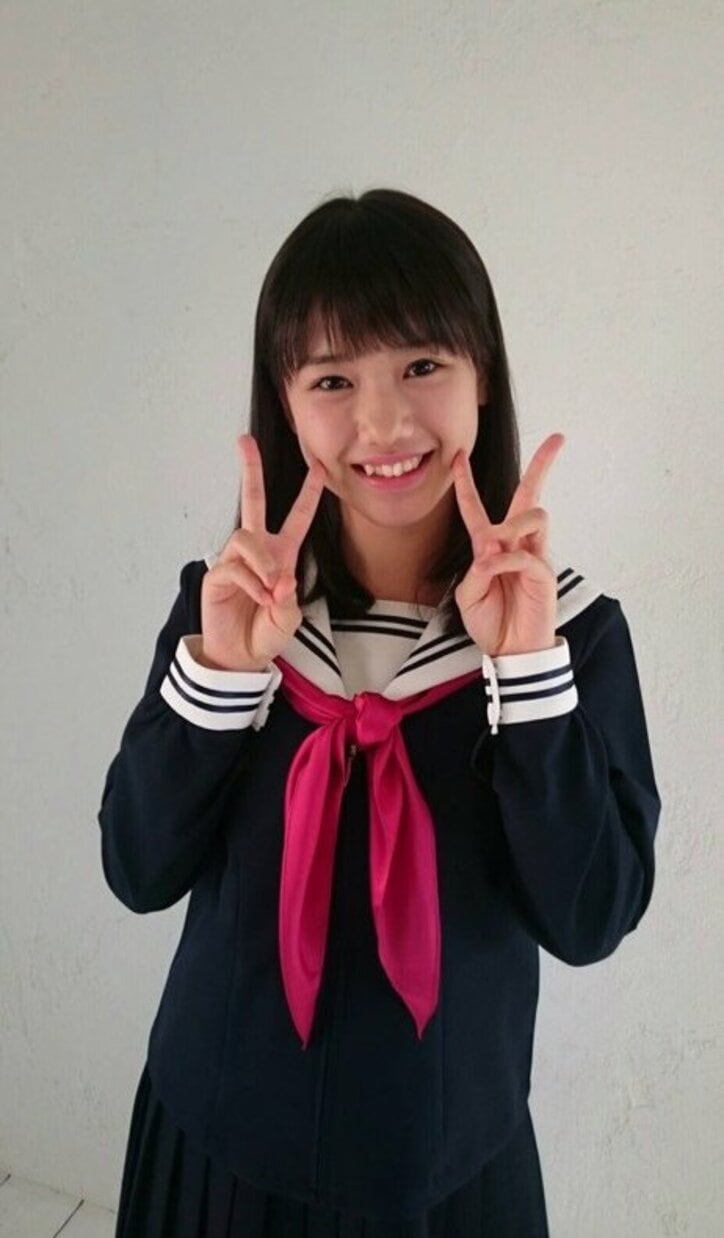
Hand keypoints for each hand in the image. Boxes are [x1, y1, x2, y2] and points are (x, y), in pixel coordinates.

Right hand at [200, 434, 326, 669]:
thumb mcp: (289, 618)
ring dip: (263, 564)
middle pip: (253, 501)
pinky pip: (235, 567)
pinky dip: (252, 584)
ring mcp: (234, 561)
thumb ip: (288, 597)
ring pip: (247, 539)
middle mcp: (257, 552)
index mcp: (281, 555)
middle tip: (244, 441)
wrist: (240, 657)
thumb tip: (278, 579)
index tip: (317, 466)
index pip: (296, 518)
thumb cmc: (265, 634)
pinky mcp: (216, 575)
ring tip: (270, 590)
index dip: (308, 493)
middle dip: (250, 470)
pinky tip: (259, 600)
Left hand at [451, 433, 565, 656]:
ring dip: (510, 525)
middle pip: (530, 495)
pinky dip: (505, 561)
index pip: (478, 508)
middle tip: (558, 439)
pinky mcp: (543, 574)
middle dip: (543, 466)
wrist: (510, 652)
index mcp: (492, 548)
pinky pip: (525, 555)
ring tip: (494, 546)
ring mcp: (533, 557)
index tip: (459, 457)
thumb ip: (476, 569)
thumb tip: (492, 547)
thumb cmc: (492, 623)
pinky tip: (493, 572)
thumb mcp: (468, 595)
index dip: (467, 483)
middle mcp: (516, 545)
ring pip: (533, 515)